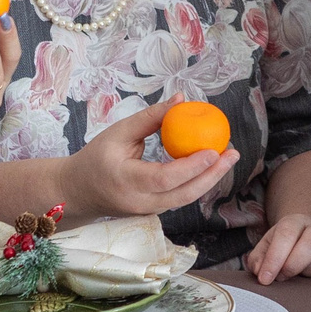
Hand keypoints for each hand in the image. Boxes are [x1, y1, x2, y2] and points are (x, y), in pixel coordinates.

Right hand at [63, 102, 240, 219]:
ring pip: (185, 199)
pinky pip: (180, 198)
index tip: (214, 150)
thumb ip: (150, 117)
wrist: (78, 192)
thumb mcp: (118, 132)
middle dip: (213, 176)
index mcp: (126, 181)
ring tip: (228, 158)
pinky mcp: (153, 212)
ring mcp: (147, 212)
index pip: (165, 178)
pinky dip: (197, 183)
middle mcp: (139, 203)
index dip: (192, 166)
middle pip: (183, 195)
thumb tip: (181, 99)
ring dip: (210, 180)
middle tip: (233, 154)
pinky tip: (211, 166)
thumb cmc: (96, 158)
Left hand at [246, 213, 310, 283]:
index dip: (275, 258)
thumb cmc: (289, 248)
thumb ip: (258, 259)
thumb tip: (259, 271)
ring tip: (302, 275)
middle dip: (294, 264)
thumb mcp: (269, 249)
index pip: (287, 233)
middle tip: (283, 277)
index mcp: (297, 221)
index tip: (265, 278)